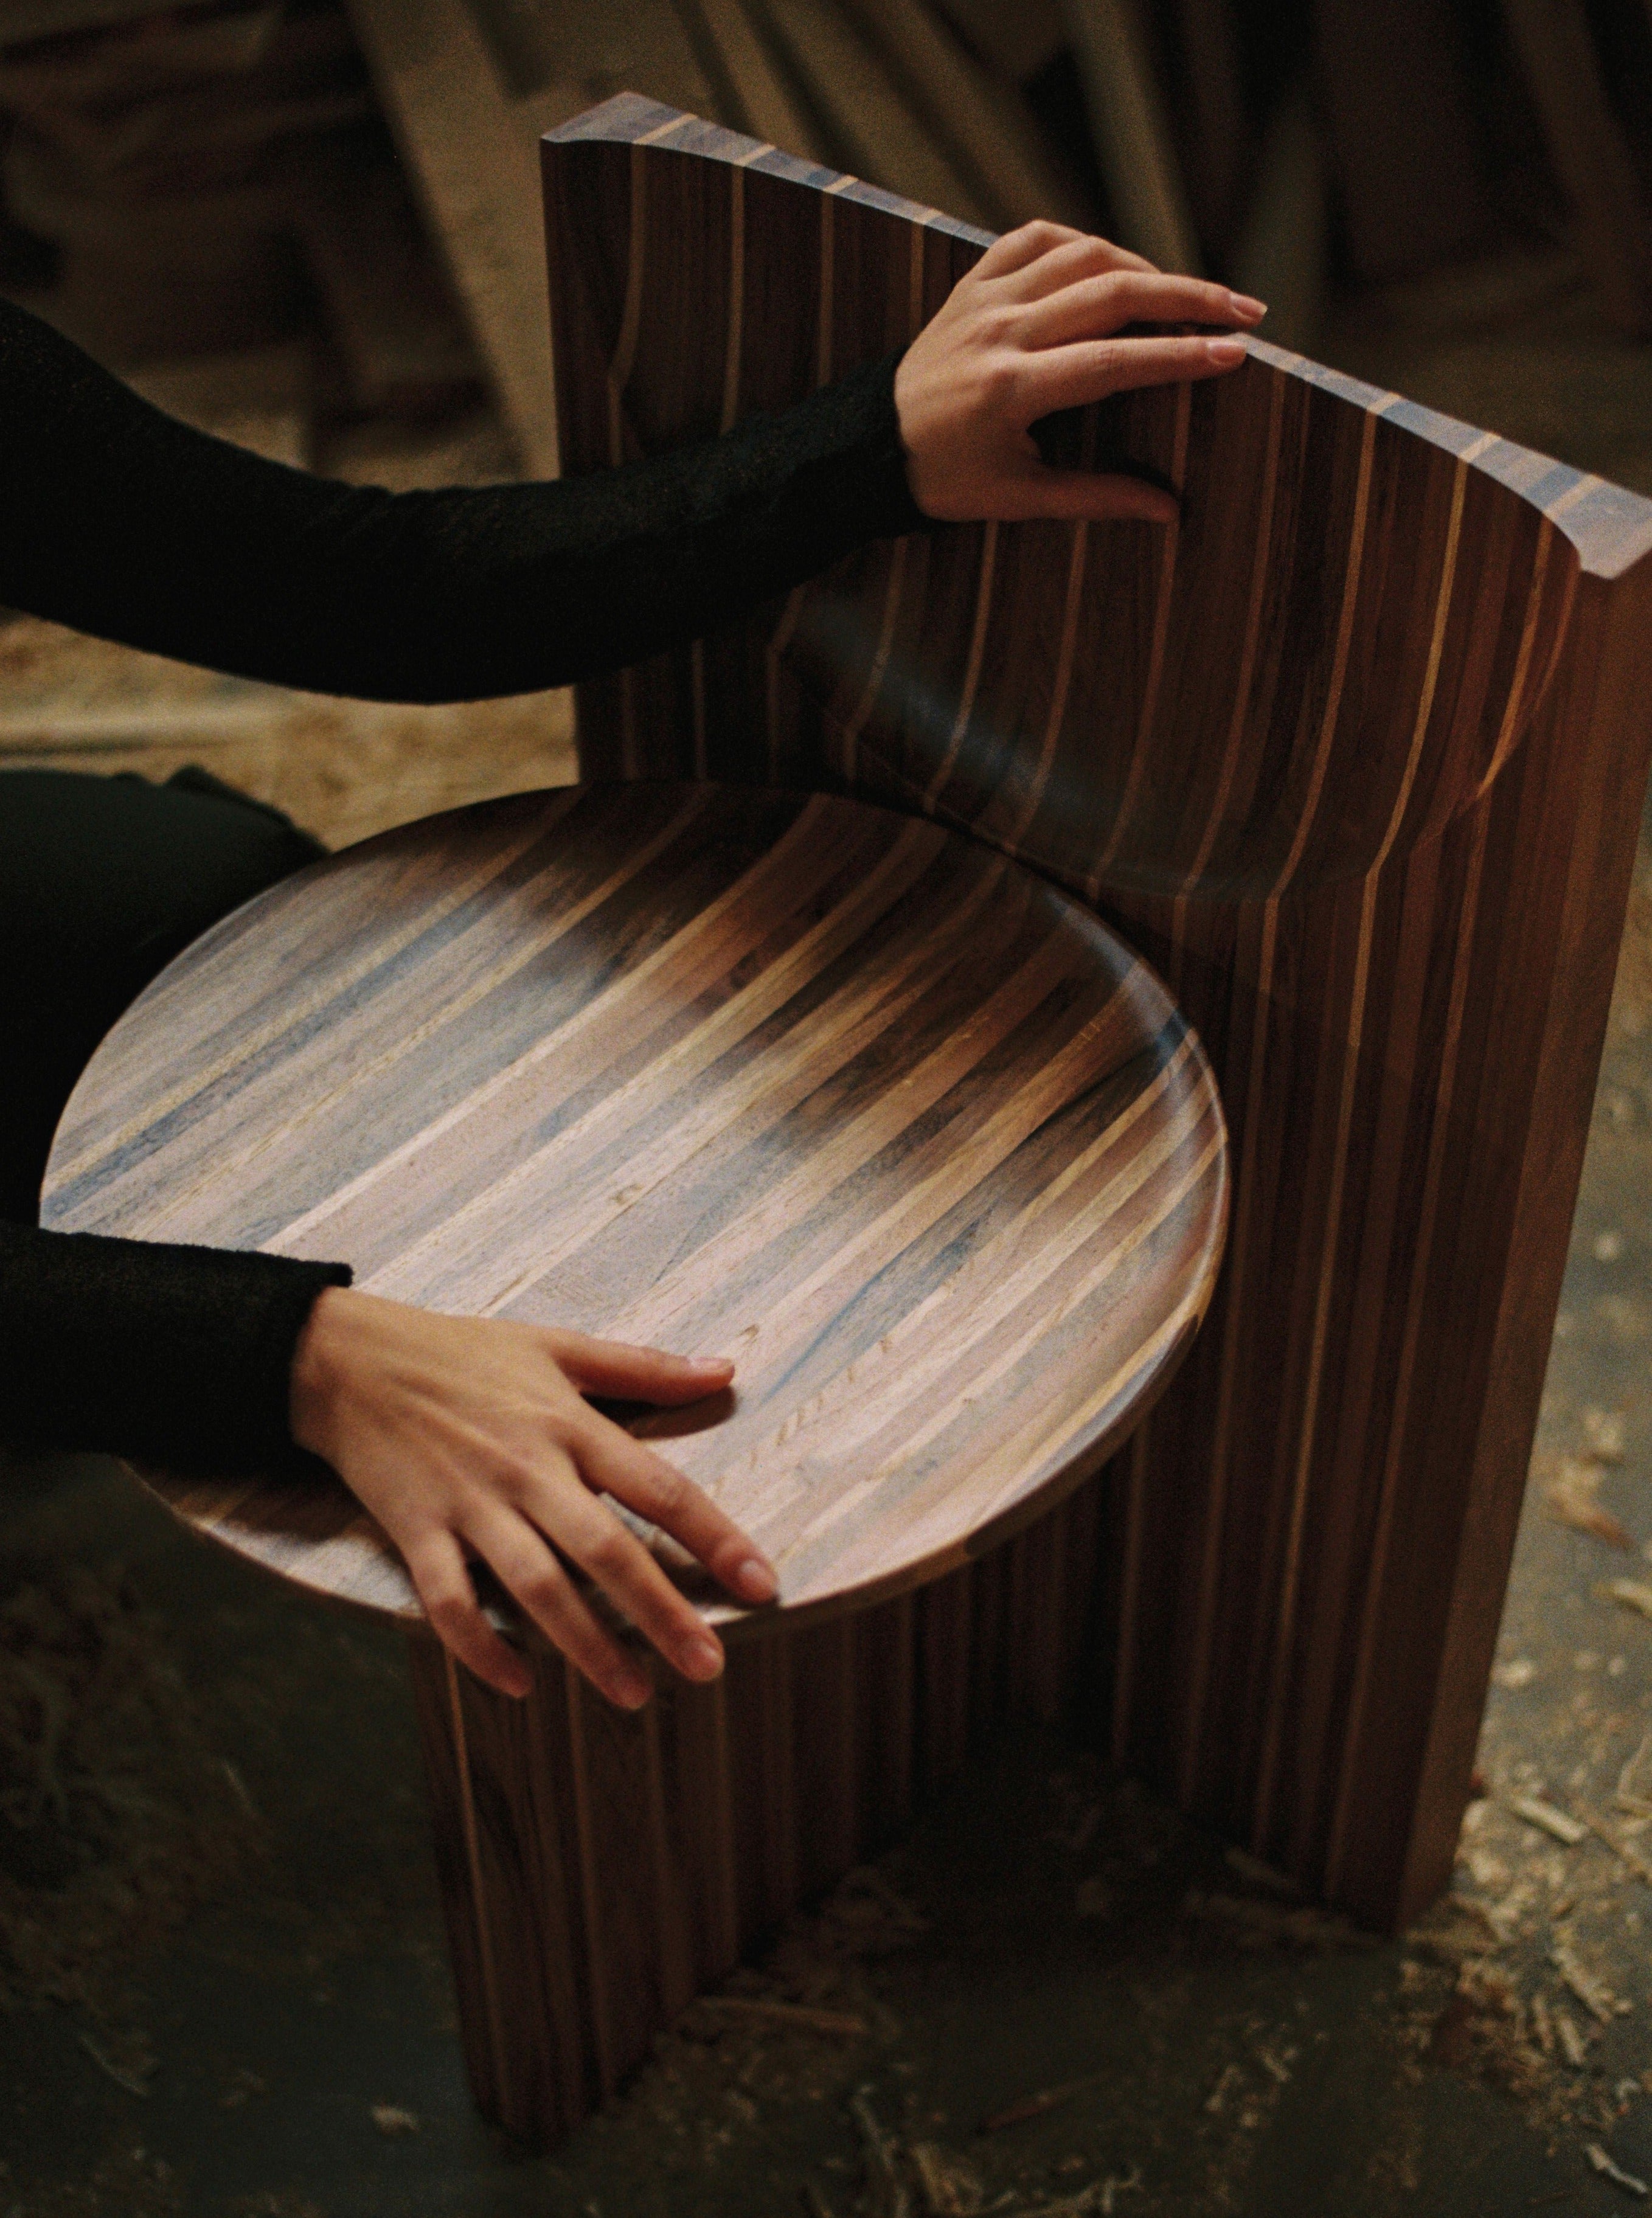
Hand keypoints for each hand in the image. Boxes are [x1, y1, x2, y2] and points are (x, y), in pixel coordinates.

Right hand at [289, 1287, 774, 1705]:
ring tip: (633, 1695)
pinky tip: (520, 1685)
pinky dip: (482, 1647)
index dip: (715, 1538)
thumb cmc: (461, 1352)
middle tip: (709, 1664)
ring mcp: (468, 1503)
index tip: (763, 1584)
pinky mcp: (414, 1531)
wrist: (348, 1357)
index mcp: (569, 1424)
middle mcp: (526, 1468)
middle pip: (605, 1550)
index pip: (659, 1487)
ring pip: (535, 1586)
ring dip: (586, 1645)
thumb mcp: (557, 1345)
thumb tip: (725, 1372)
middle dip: (661, 1613)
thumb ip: (644, 1367)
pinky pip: (449, 1602)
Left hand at [894, 220, 1264, 524]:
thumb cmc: (945, 480)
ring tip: (1188, 295)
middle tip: (1245, 311)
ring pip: (1083, 254)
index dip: (1181, 354)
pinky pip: (1036, 238)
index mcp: (1011, 388)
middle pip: (1113, 291)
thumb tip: (1169, 510)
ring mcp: (984, 298)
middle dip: (1188, 297)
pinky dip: (1082, 243)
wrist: (868, 448)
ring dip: (1145, 266)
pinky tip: (1115, 265)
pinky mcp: (972, 282)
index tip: (1237, 352)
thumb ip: (1097, 496)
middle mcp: (1000, 331)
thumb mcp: (1019, 499)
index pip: (1115, 360)